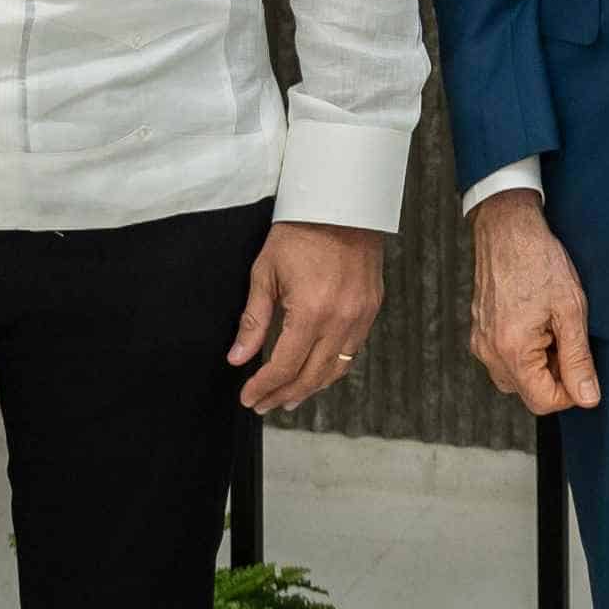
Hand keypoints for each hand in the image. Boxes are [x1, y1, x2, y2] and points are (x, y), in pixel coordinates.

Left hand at [229, 222, 383, 413]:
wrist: (342, 203)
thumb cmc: (298, 233)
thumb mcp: (265, 272)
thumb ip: (253, 320)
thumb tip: (237, 358)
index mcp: (311, 311)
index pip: (284, 366)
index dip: (263, 387)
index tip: (247, 397)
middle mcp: (341, 318)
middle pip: (311, 375)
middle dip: (283, 394)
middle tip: (263, 404)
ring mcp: (361, 314)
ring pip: (336, 368)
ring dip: (310, 387)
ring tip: (288, 398)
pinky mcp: (372, 307)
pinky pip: (353, 350)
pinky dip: (333, 367)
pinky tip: (316, 371)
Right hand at [468, 191, 599, 415]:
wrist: (508, 228)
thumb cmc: (539, 260)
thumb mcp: (571, 309)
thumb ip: (578, 359)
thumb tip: (588, 397)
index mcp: (512, 350)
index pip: (543, 402)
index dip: (570, 392)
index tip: (583, 366)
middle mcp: (489, 352)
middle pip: (528, 392)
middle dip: (554, 374)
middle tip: (567, 336)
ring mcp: (480, 342)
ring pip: (516, 376)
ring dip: (539, 362)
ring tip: (552, 325)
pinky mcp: (479, 332)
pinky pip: (504, 358)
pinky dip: (524, 350)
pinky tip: (536, 320)